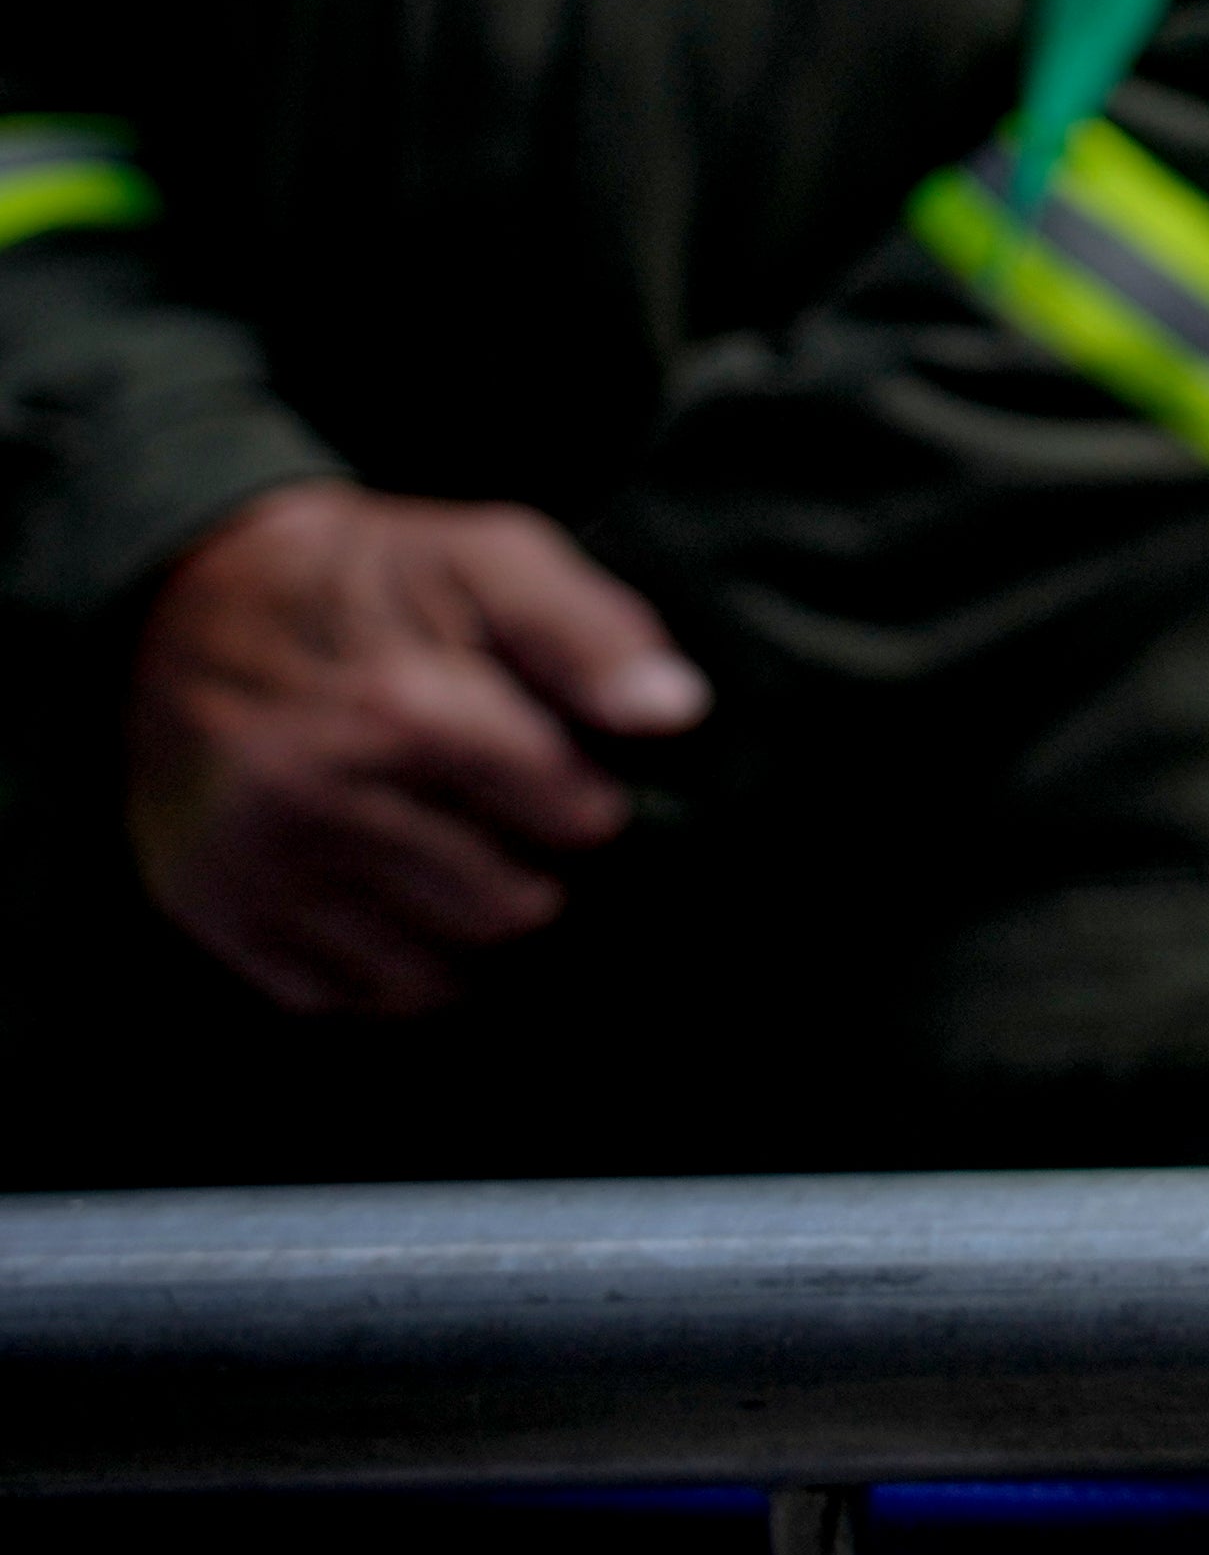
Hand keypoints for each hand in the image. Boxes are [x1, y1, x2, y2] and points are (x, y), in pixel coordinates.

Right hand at [125, 481, 711, 1017]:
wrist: (188, 604)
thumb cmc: (371, 579)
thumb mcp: (490, 556)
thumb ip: (591, 633)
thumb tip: (674, 715)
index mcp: (403, 713)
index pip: (575, 822)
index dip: (599, 802)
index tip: (583, 779)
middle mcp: (320, 806)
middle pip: (515, 911)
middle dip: (545, 874)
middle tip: (526, 826)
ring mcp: (261, 873)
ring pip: (439, 976)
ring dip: (478, 931)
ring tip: (474, 859)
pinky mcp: (221, 918)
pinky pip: (353, 998)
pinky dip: (400, 964)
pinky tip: (408, 896)